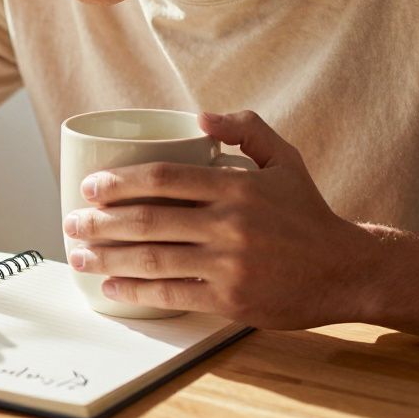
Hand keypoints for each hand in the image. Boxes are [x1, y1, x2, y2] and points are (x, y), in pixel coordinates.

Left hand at [62, 110, 371, 328]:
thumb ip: (246, 128)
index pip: (163, 178)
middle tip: (71, 222)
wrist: (347, 270)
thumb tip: (199, 117)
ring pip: (152, 259)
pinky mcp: (230, 300)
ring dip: (107, 259)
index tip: (90, 186)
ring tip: (79, 256)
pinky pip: (172, 294)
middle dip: (100, 222)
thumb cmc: (307, 213)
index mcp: (237, 186)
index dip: (119, 182)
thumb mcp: (284, 159)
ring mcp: (229, 265)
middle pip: (148, 220)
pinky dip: (135, 291)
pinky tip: (111, 288)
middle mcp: (230, 224)